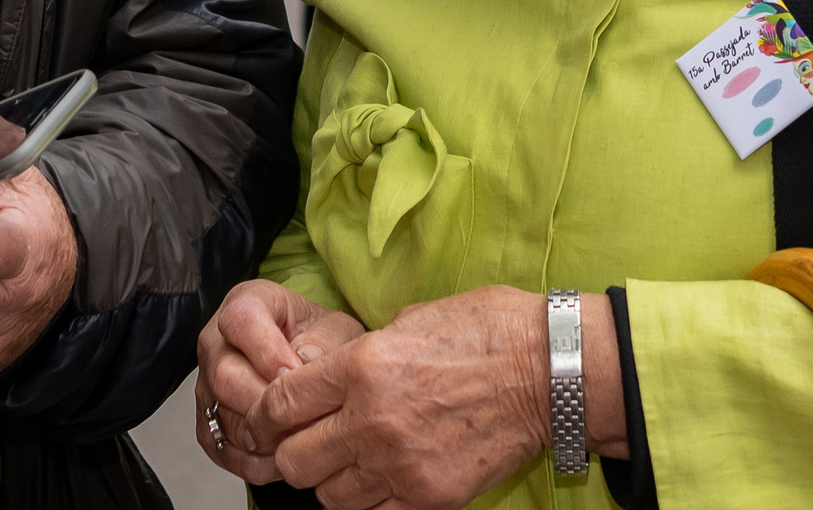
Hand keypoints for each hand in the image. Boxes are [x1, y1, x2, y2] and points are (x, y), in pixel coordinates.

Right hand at [195, 280, 365, 484]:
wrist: (310, 359)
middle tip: (306, 417)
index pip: (240, 321)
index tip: (297, 374)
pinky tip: (284, 457)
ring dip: (267, 438)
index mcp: (246, 304)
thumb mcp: (335, 329)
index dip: (268, 352)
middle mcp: (216, 341)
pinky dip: (255, 462)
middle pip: (226, 377)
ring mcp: (207, 382)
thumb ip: (324, 342)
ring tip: (303, 439)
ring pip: (224, 418)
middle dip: (270, 406)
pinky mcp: (208, 419)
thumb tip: (304, 364)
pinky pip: (222, 448)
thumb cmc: (321, 340)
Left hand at [257, 286, 547, 508]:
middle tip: (308, 441)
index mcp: (360, 366)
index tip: (267, 418)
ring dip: (331, 481)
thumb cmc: (485, 331)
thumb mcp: (408, 321)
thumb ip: (361, 356)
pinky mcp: (431, 497)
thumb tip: (333, 375)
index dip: (265, 414)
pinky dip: (370, 504)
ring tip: (349, 462)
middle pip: (294, 460)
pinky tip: (382, 482)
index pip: (280, 403)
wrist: (548, 372)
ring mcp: (400, 465)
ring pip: (328, 497)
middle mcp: (371, 421)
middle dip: (292, 451)